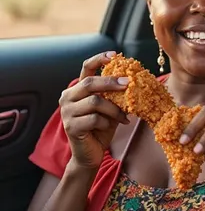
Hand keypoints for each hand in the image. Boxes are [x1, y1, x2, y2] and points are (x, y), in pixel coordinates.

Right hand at [59, 52, 129, 169]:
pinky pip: (94, 119)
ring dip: (113, 109)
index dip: (99, 59)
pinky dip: (107, 122)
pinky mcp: (71, 126)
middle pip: (90, 83)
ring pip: (94, 101)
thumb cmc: (100, 130)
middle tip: (129, 84)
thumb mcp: (110, 109)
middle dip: (111, 82)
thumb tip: (133, 81)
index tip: (115, 55)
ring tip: (124, 116)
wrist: (90, 155)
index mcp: (76, 90)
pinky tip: (110, 127)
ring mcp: (67, 112)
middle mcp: (67, 97)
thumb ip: (115, 96)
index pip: (85, 68)